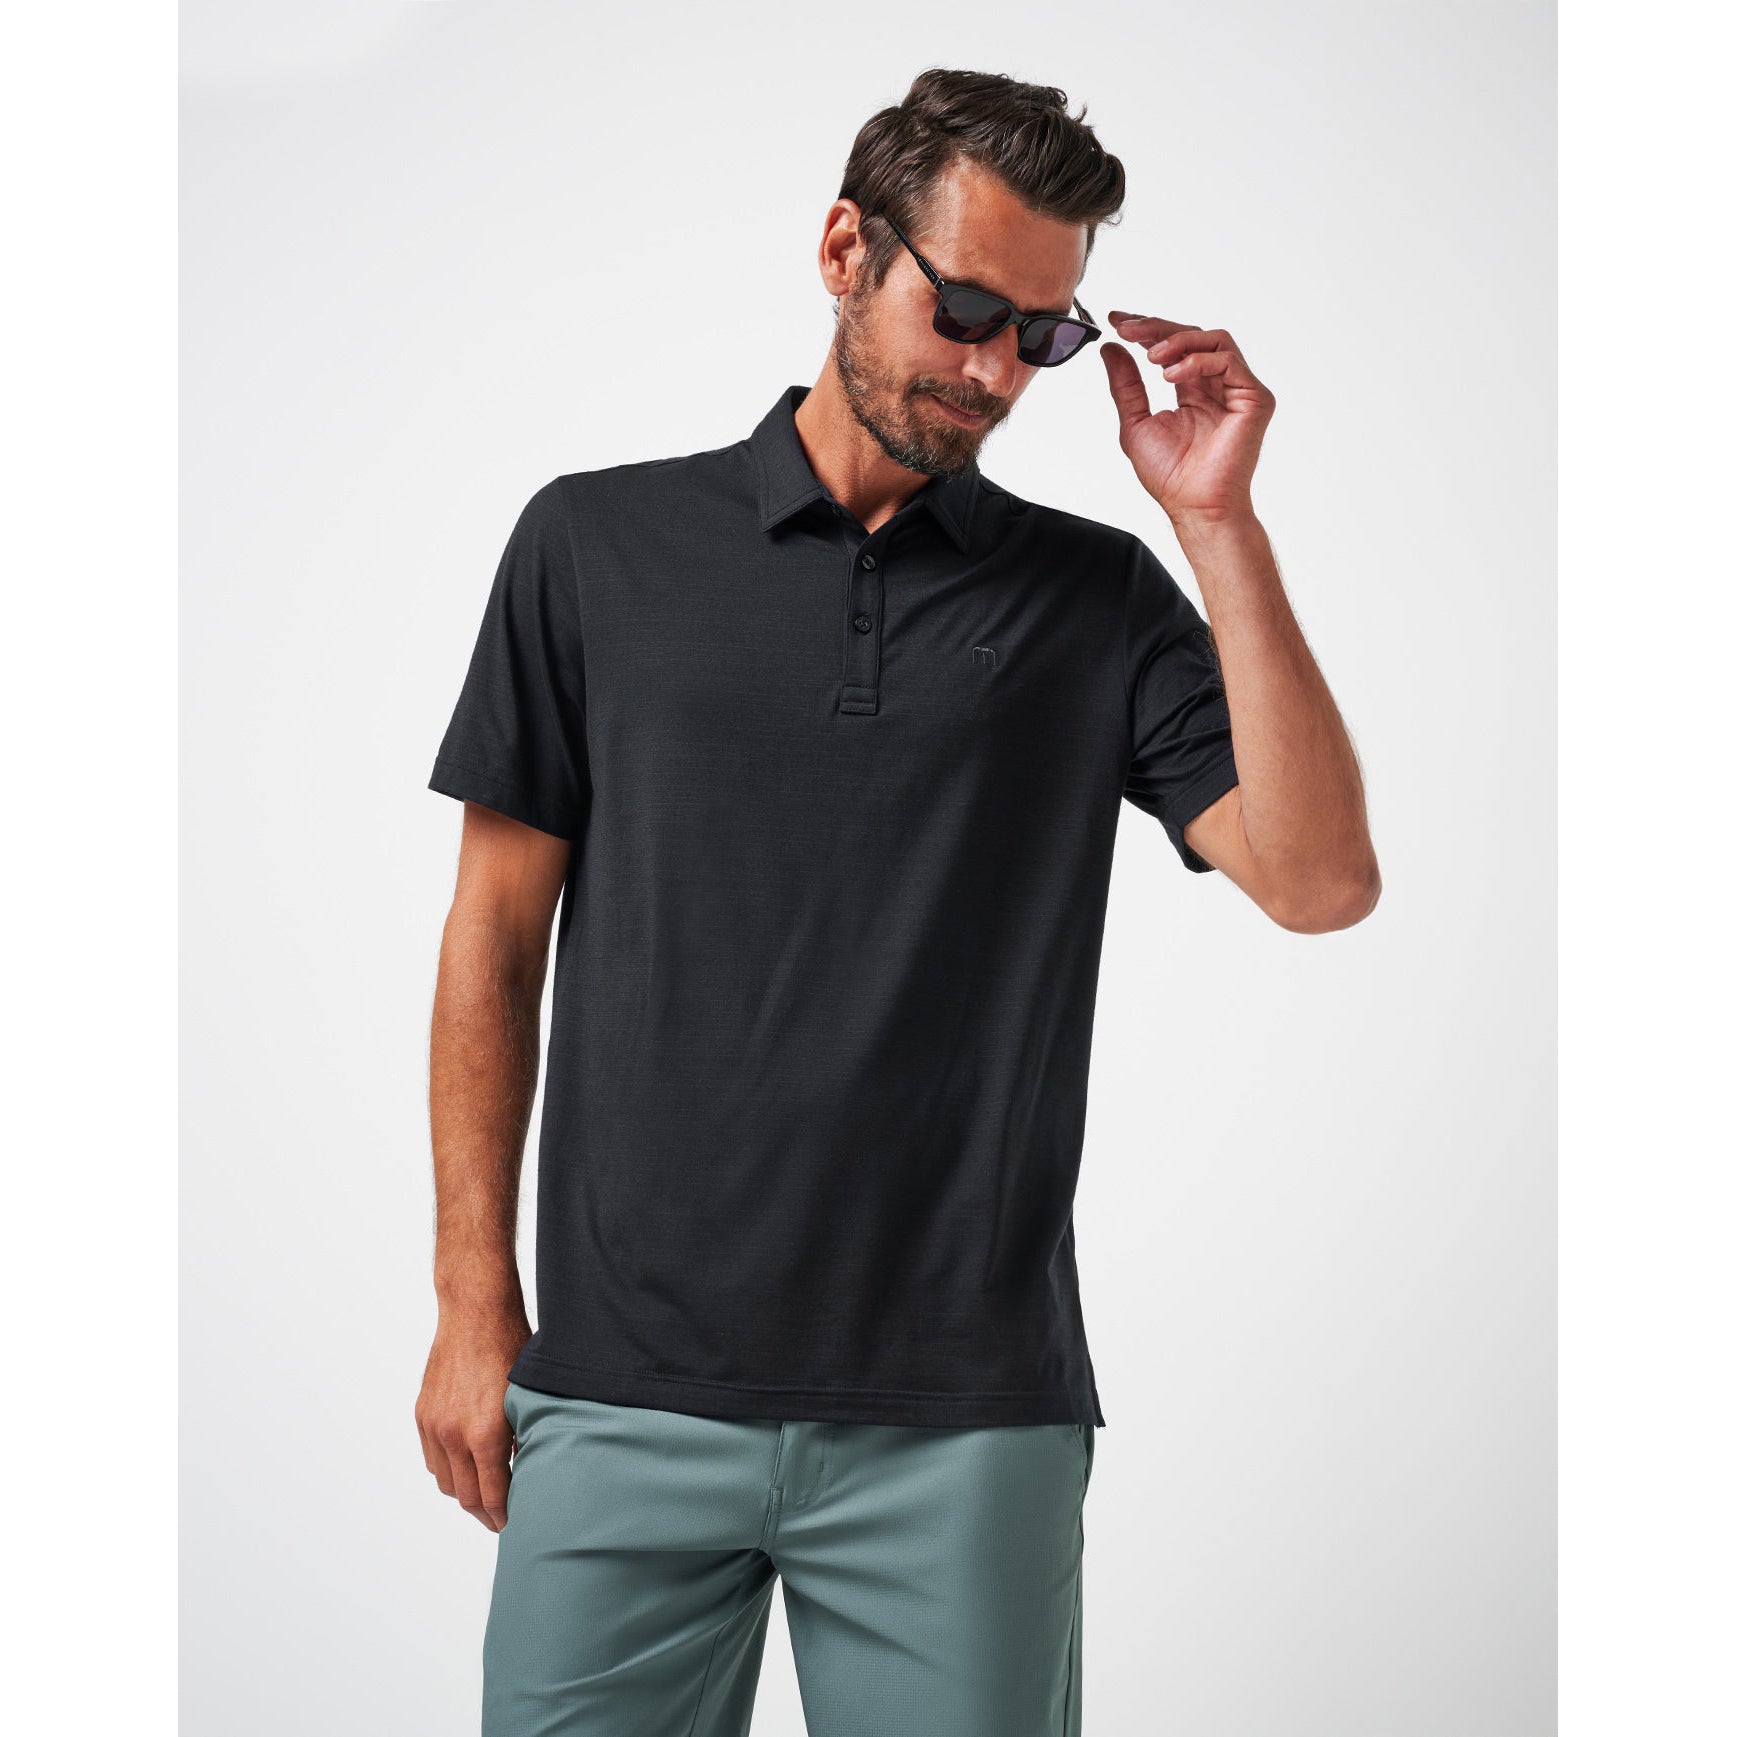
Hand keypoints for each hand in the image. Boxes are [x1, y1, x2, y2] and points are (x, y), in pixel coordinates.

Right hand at [415, 1303, 529, 1531]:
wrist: (475, 1313)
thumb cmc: (511, 1347)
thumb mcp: (529, 1396)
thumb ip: (527, 1437)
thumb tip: (533, 1470)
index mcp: (485, 1433)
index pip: (493, 1495)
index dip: (504, 1515)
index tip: (515, 1524)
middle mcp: (454, 1434)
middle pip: (466, 1496)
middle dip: (485, 1514)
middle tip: (502, 1520)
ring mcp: (434, 1425)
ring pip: (446, 1481)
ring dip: (464, 1493)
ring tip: (485, 1496)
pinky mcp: (423, 1414)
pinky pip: (432, 1459)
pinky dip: (448, 1471)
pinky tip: (465, 1469)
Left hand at [1100, 313, 1274, 527]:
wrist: (1194, 507)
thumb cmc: (1171, 477)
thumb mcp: (1134, 423)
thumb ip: (1125, 385)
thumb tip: (1111, 348)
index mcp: (1193, 391)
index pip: (1173, 348)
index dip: (1147, 330)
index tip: (1116, 322)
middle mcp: (1217, 386)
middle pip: (1193, 336)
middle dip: (1157, 327)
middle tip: (1127, 328)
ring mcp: (1238, 390)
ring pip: (1214, 339)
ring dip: (1178, 340)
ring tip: (1152, 357)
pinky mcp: (1254, 398)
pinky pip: (1229, 360)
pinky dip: (1198, 360)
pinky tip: (1172, 375)